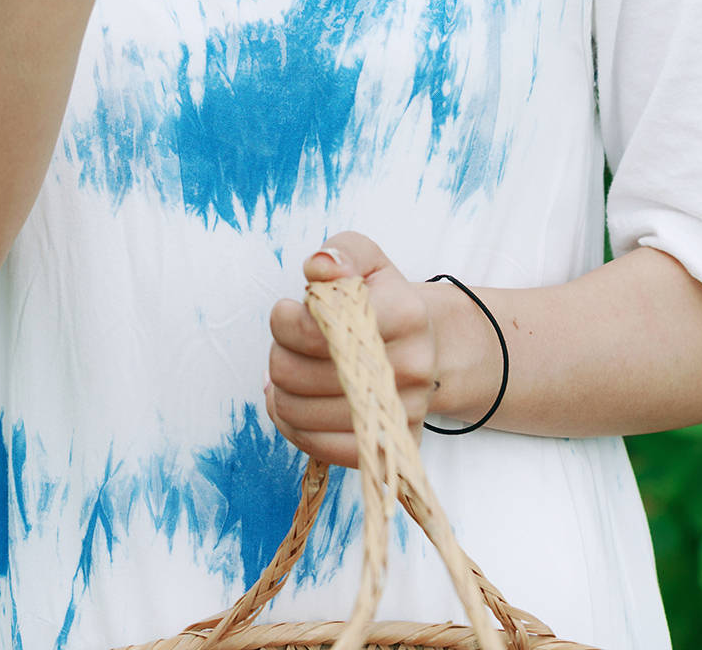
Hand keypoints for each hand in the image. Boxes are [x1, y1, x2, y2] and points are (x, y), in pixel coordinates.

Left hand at [265, 232, 439, 467]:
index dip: (285, 321)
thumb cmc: (382, 300)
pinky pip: (320, 448)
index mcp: (406, 314)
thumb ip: (341, 252)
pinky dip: (292, 425)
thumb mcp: (366, 259)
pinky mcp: (392, 446)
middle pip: (299, 374)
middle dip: (278, 354)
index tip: (286, 310)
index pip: (319, 330)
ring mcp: (403, 413)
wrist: (423, 346)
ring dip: (280, 390)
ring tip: (289, 368)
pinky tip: (293, 401)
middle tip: (288, 342)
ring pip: (301, 413)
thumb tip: (321, 267)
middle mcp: (412, 368)